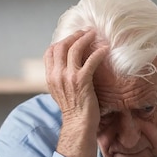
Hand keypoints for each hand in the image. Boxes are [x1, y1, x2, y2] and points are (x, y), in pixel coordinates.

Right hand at [44, 29, 109, 156]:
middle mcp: (57, 74)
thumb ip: (62, 77)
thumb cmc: (74, 110)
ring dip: (86, 39)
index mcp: (50, 76)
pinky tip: (105, 50)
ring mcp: (68, 77)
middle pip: (62, 46)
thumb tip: (69, 65)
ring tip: (95, 35)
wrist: (78, 125)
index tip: (74, 37)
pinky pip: (90, 61)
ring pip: (75, 49)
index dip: (62, 40)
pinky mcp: (82, 81)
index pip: (50, 51)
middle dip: (75, 36)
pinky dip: (98, 53)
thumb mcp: (62, 91)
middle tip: (87, 32)